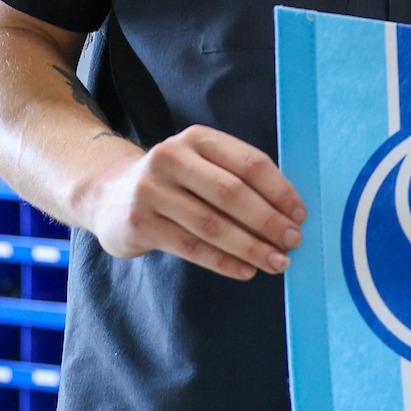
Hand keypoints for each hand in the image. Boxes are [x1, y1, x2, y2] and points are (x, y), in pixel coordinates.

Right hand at [72, 124, 305, 279]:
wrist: (109, 194)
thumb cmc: (175, 182)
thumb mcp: (201, 165)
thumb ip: (237, 179)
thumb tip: (288, 215)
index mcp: (198, 139)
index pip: (249, 163)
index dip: (280, 191)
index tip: (300, 215)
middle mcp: (171, 158)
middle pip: (232, 193)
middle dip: (268, 221)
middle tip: (293, 242)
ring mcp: (151, 191)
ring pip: (212, 224)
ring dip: (251, 247)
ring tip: (277, 262)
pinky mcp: (139, 223)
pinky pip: (190, 247)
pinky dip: (223, 261)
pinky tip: (246, 270)